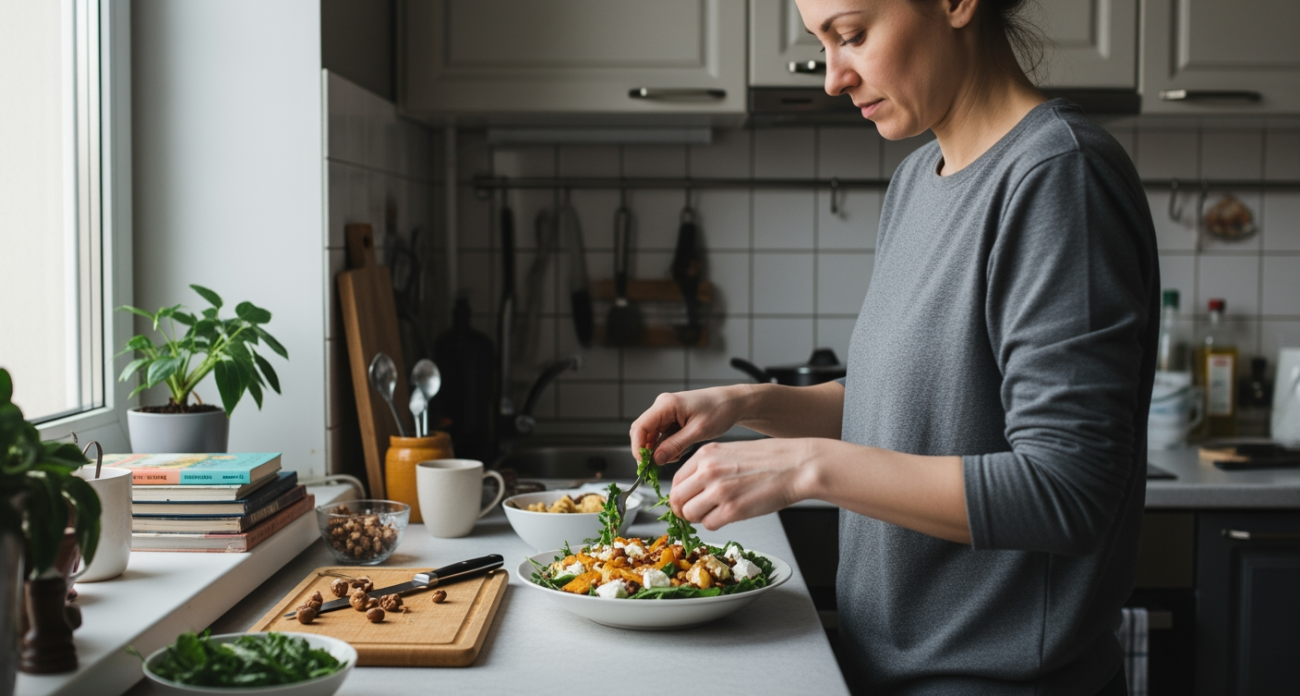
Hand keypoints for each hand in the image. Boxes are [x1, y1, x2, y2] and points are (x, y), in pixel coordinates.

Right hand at [628, 386, 751, 464]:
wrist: (732, 403)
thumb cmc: (719, 411)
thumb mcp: (698, 431)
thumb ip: (675, 445)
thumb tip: (656, 459)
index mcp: (666, 404)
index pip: (640, 427)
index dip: (638, 447)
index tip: (644, 464)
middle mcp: (662, 407)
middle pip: (642, 432)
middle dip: (647, 451)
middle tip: (657, 466)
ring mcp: (666, 413)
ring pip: (651, 436)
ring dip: (659, 450)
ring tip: (676, 456)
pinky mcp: (671, 419)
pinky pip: (661, 436)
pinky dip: (666, 447)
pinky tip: (679, 451)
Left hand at [668, 438, 819, 530]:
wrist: (797, 465)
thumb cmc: (770, 459)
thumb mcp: (730, 452)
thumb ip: (708, 467)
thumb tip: (692, 488)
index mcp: (705, 455)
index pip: (675, 481)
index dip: (679, 496)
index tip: (685, 502)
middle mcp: (708, 471)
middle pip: (677, 499)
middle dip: (683, 510)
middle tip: (694, 514)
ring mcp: (719, 490)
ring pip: (689, 514)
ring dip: (699, 518)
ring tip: (714, 513)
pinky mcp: (733, 509)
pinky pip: (709, 524)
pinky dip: (715, 524)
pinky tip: (728, 515)